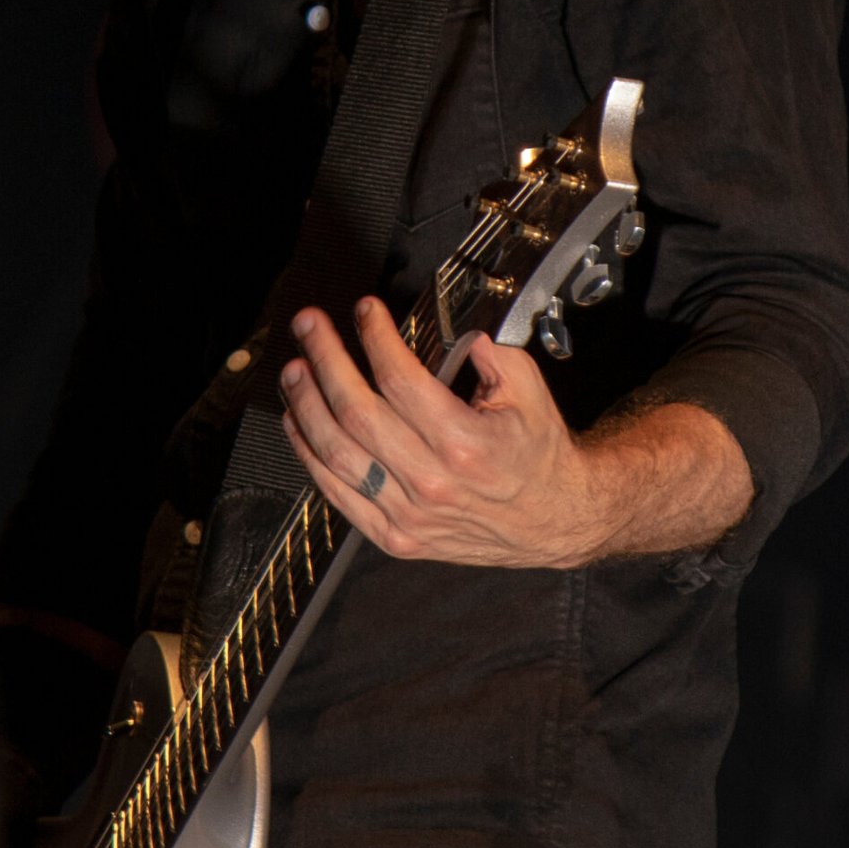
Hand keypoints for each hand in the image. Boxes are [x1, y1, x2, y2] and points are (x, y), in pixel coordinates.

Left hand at [278, 297, 604, 568]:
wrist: (553, 520)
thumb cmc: (537, 455)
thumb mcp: (530, 391)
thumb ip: (490, 353)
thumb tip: (453, 328)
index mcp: (467, 444)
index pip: (401, 381)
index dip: (375, 339)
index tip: (365, 311)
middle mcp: (433, 483)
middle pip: (357, 413)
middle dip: (326, 359)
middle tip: (310, 326)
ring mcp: (409, 515)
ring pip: (337, 454)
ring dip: (306, 405)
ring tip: (295, 369)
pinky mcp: (395, 537)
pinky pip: (337, 493)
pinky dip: (308, 455)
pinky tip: (297, 422)